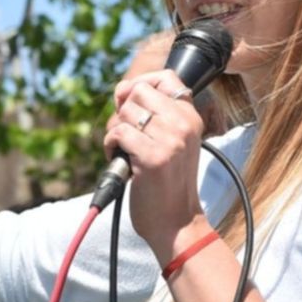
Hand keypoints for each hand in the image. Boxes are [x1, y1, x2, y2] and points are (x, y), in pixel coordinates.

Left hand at [105, 70, 207, 245]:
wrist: (176, 224)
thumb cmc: (167, 184)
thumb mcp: (173, 142)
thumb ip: (156, 115)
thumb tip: (122, 90)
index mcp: (191, 117)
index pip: (166, 77)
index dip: (140, 83)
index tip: (129, 102)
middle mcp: (184, 124)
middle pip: (138, 92)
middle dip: (123, 112)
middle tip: (127, 136)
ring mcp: (170, 140)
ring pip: (125, 112)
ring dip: (116, 131)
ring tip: (126, 152)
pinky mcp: (153, 157)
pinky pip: (118, 133)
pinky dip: (110, 145)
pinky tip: (119, 160)